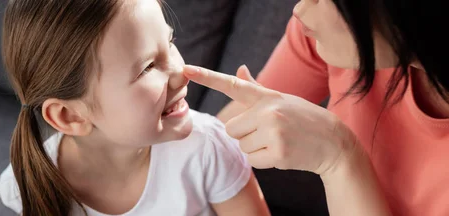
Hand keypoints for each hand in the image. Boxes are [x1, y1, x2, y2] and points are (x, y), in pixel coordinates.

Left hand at [184, 65, 358, 174]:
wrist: (334, 142)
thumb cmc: (303, 119)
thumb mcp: (281, 99)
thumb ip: (256, 88)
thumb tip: (240, 69)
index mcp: (267, 96)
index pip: (232, 84)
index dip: (207, 77)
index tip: (186, 70)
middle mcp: (268, 110)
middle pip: (231, 128)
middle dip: (245, 134)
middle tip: (268, 133)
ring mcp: (273, 131)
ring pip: (241, 146)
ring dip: (255, 148)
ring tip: (278, 142)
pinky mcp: (278, 152)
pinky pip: (252, 160)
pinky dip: (263, 160)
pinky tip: (281, 153)